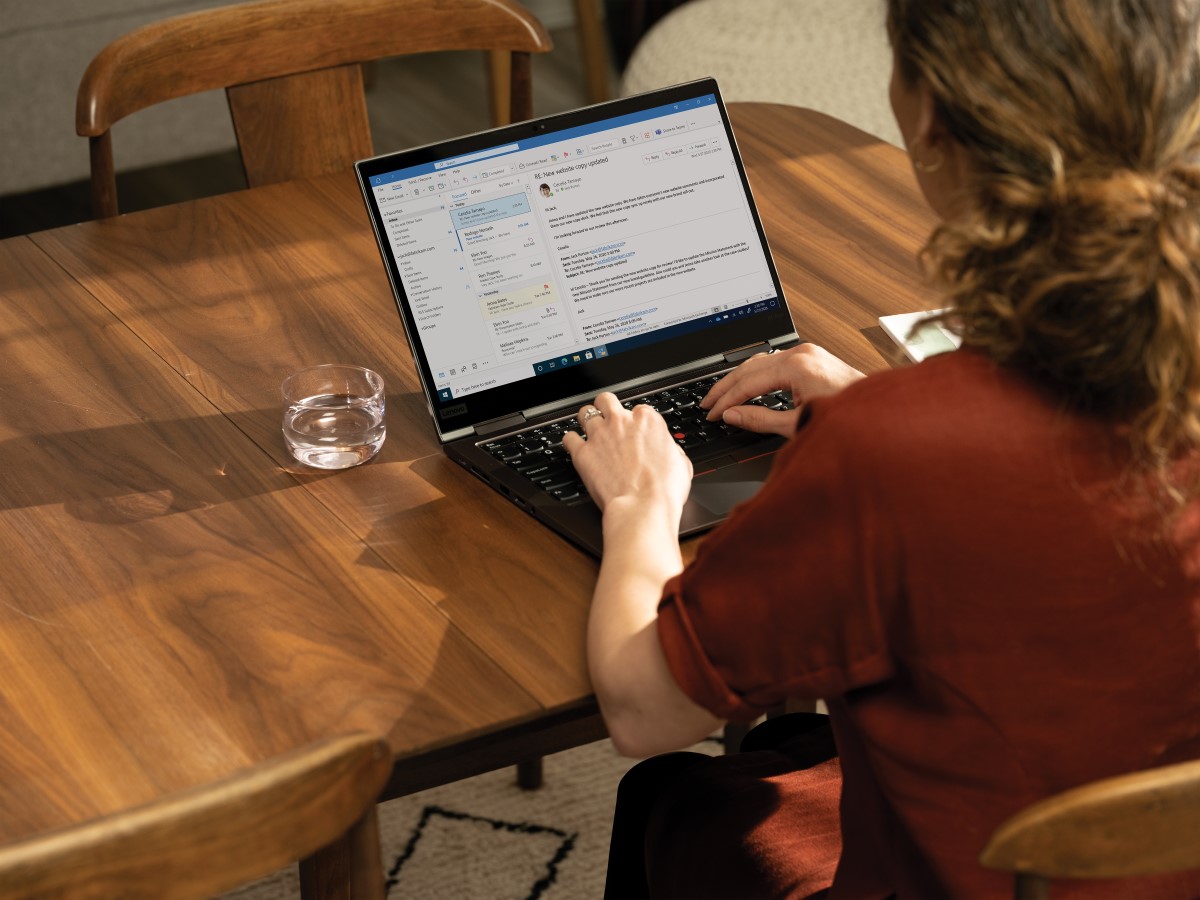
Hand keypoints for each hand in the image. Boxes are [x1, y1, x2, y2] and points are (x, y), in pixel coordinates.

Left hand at [563, 392, 692, 514]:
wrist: (643, 508)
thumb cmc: (663, 489)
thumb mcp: (682, 464)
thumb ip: (670, 449)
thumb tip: (667, 450)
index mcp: (647, 420)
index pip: (638, 409)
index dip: (635, 421)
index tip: (634, 432)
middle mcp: (621, 422)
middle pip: (606, 400)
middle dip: (606, 408)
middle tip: (608, 420)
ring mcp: (599, 435)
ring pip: (584, 413)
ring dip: (586, 421)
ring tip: (590, 431)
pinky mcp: (582, 453)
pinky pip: (568, 438)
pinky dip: (570, 441)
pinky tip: (575, 447)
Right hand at [701, 343, 864, 435]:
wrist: (879, 417)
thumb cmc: (848, 421)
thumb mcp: (797, 424)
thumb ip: (760, 419)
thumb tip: (733, 415)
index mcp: (797, 366)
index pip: (748, 382)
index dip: (726, 400)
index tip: (713, 414)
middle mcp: (802, 354)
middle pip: (749, 367)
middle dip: (726, 388)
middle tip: (707, 404)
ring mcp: (808, 353)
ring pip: (760, 361)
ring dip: (739, 379)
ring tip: (721, 396)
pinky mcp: (813, 358)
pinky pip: (774, 362)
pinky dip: (756, 375)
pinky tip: (747, 386)